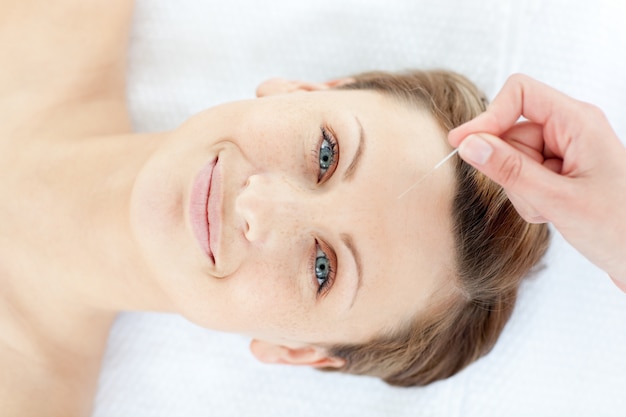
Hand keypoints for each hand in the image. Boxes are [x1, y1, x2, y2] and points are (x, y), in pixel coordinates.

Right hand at [448, 74, 625, 290]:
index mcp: (578, 122)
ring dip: (521, 189)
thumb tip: (469, 144)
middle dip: (511, 169)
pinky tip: (551, 212)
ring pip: (514, 158)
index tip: (462, 144)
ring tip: (550, 209)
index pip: (520, 94)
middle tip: (537, 198)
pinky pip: (523, 175)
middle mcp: (571, 129)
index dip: (488, 117)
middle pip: (512, 132)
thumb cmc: (620, 229)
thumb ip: (510, 170)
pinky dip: (528, 197)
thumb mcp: (558, 200)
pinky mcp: (560, 170)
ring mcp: (565, 150)